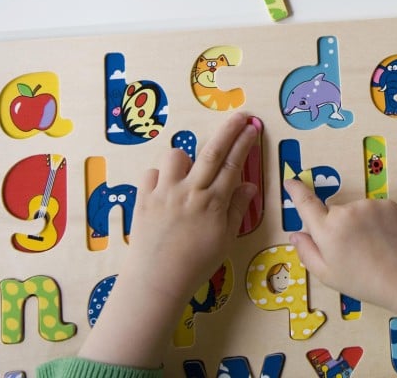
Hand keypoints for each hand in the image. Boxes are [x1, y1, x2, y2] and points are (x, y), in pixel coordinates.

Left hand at [78, 113, 259, 367]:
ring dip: (185, 158)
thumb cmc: (196, 264)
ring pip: (176, 157)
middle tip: (241, 115)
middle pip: (212, 151)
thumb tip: (250, 185)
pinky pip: (151, 174)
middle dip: (229, 130)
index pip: (233, 164)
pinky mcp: (144, 199)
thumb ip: (237, 209)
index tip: (253, 127)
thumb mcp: (225, 240)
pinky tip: (165, 190)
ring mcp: (164, 193)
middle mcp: (190, 191)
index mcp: (214, 202)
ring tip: (189, 171)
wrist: (156, 281)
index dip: (244, 143)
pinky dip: (160, 177)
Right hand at [285, 179, 396, 341]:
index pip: (306, 203)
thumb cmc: (362, 281)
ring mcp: (368, 205)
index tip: (290, 182)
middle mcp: (345, 211)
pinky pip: (373, 209)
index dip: (296, 191)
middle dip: (335, 225)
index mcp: (327, 229)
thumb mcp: (327, 275)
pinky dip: (375, 221)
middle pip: (333, 211)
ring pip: (355, 210)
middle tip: (350, 249)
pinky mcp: (388, 203)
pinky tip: (383, 239)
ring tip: (370, 246)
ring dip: (357, 223)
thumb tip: (296, 234)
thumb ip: (307, 252)